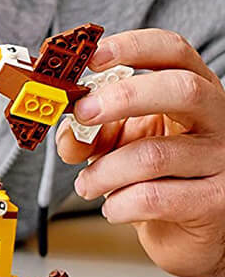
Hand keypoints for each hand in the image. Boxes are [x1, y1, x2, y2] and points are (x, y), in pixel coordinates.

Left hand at [57, 29, 224, 276]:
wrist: (189, 230)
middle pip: (182, 89)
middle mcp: (217, 119)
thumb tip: (66, 131)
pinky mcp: (216, 201)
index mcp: (193, 90)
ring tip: (88, 184)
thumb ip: (89, 129)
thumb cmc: (154, 174)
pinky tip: (114, 207)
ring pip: (154, 154)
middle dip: (124, 97)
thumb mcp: (117, 140)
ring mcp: (222, 160)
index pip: (174, 50)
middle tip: (83, 113)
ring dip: (104, 171)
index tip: (91, 57)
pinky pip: (155, 198)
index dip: (132, 47)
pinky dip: (119, 203)